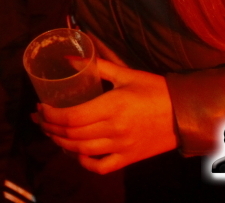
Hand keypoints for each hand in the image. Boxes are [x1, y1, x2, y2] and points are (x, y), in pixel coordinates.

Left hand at [31, 60, 177, 173]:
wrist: (186, 114)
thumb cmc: (155, 90)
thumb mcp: (126, 74)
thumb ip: (96, 66)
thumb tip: (69, 58)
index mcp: (112, 107)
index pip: (71, 117)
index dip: (50, 115)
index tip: (39, 107)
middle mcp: (114, 129)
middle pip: (71, 135)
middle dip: (49, 127)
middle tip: (38, 119)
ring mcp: (121, 147)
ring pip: (81, 151)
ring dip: (60, 143)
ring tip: (50, 132)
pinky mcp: (128, 158)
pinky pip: (100, 167)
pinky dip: (84, 162)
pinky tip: (75, 153)